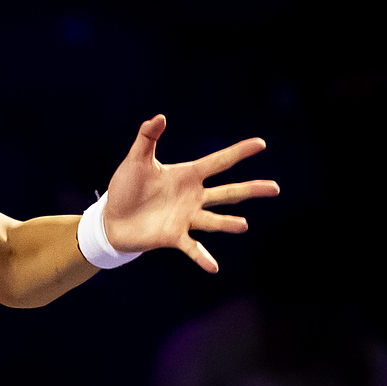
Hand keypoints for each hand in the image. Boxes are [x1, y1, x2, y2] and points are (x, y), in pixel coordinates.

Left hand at [102, 115, 275, 272]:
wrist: (111, 218)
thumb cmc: (126, 187)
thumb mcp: (136, 159)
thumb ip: (147, 138)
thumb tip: (159, 117)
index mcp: (187, 175)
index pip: (219, 162)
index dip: (239, 152)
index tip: (261, 144)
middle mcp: (193, 197)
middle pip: (228, 192)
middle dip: (252, 190)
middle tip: (275, 188)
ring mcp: (186, 218)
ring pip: (214, 220)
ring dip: (228, 223)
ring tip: (242, 225)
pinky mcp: (174, 237)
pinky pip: (192, 248)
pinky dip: (202, 258)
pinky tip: (213, 268)